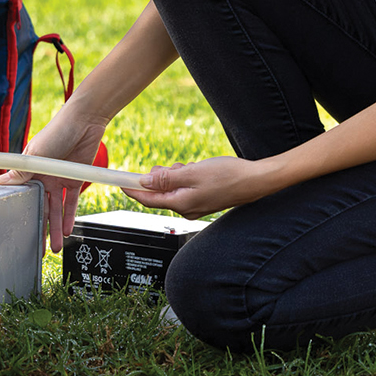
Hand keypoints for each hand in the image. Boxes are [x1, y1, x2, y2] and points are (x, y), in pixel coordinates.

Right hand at [0, 105, 108, 252]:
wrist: (84, 123)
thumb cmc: (57, 131)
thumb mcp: (35, 154)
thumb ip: (20, 172)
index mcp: (29, 171)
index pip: (22, 196)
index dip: (20, 212)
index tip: (15, 229)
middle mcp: (42, 177)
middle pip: (40, 208)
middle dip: (40, 228)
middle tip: (38, 248)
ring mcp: (59, 180)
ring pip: (56, 210)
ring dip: (56, 228)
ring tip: (55, 246)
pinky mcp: (75, 180)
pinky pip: (71, 203)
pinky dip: (70, 217)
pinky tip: (68, 230)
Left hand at [122, 156, 280, 218]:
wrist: (256, 180)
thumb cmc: (228, 176)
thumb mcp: (193, 173)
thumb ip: (166, 179)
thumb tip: (145, 182)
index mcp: (181, 204)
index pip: (148, 199)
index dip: (132, 188)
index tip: (119, 181)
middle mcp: (186, 209)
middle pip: (160, 192)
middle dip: (162, 175)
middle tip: (175, 166)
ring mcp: (195, 206)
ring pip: (173, 187)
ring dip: (177, 174)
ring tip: (193, 167)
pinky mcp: (203, 200)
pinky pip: (185, 187)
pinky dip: (187, 177)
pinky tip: (199, 170)